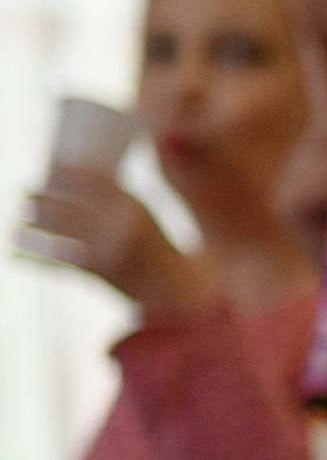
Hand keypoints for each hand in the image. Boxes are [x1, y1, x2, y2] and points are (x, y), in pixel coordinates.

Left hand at [16, 170, 210, 320]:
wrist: (177, 288)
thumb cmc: (152, 247)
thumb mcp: (140, 216)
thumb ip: (111, 202)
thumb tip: (71, 184)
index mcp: (132, 204)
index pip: (91, 180)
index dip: (63, 174)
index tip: (45, 171)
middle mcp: (122, 223)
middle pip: (71, 205)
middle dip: (41, 199)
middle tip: (23, 195)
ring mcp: (111, 248)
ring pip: (62, 232)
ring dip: (34, 226)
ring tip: (17, 220)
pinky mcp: (101, 272)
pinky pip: (61, 262)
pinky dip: (36, 259)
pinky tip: (16, 255)